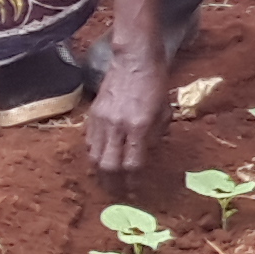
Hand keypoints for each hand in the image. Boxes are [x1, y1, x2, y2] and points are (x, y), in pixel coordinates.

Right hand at [86, 44, 172, 185]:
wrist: (134, 59)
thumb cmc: (155, 84)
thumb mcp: (164, 112)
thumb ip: (155, 136)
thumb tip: (144, 155)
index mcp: (139, 126)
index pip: (132, 164)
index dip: (133, 182)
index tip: (134, 192)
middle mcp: (118, 126)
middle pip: (109, 166)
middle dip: (113, 184)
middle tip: (117, 194)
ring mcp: (102, 121)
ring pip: (95, 156)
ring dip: (100, 173)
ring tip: (106, 182)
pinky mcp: (92, 115)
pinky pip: (89, 142)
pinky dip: (94, 155)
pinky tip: (100, 160)